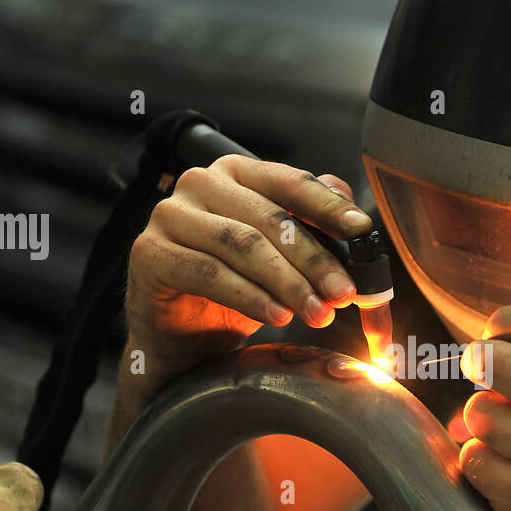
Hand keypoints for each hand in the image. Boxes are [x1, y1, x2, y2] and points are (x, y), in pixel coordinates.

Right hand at [126, 156, 372, 375]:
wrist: (180, 337)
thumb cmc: (231, 290)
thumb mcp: (279, 257)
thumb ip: (309, 225)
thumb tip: (349, 205)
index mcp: (235, 173)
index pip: (289, 182)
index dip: (327, 206)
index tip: (361, 229)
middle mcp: (199, 184)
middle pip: (269, 219)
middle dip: (313, 260)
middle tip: (343, 293)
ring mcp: (169, 215)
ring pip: (242, 246)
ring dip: (287, 283)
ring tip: (317, 313)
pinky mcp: (149, 252)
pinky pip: (210, 274)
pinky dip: (250, 298)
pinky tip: (278, 317)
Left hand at [457, 305, 510, 510]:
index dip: (508, 319)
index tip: (496, 330)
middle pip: (500, 360)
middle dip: (478, 360)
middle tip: (479, 367)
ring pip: (479, 410)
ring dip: (482, 418)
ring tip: (506, 430)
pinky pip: (473, 457)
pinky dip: (480, 459)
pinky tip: (505, 465)